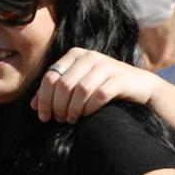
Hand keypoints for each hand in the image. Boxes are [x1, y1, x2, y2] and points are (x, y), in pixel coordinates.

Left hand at [31, 47, 158, 124]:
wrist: (140, 86)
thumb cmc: (103, 86)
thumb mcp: (77, 85)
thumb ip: (55, 92)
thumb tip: (34, 105)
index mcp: (75, 55)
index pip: (50, 77)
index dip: (44, 99)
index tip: (44, 116)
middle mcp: (90, 56)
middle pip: (63, 85)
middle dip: (57, 106)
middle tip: (59, 119)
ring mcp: (106, 65)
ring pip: (80, 90)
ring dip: (72, 109)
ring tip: (71, 119)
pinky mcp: (120, 78)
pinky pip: (99, 95)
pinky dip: (89, 108)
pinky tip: (87, 115)